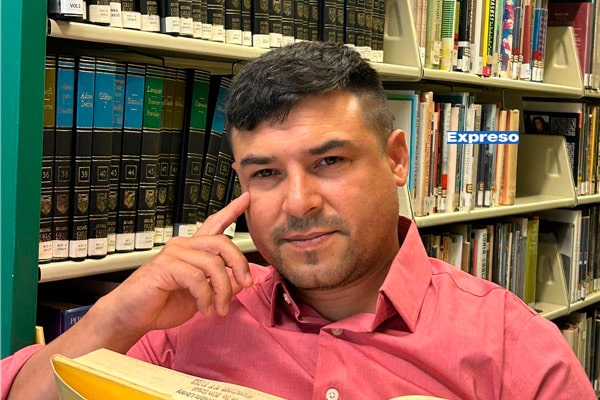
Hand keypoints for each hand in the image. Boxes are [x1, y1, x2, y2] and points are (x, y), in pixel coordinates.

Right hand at [101, 192, 252, 337]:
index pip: (214, 224)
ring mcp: (173, 254)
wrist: (130, 316)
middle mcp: (183, 246)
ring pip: (213, 264)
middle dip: (239, 264)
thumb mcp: (201, 296)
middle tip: (245, 284)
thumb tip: (242, 281)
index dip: (231, 211)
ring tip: (219, 309)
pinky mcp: (165, 266)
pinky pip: (197, 279)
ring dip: (222, 291)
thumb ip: (220, 286)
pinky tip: (204, 310)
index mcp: (192, 250)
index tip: (247, 198)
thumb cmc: (161, 304)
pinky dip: (206, 298)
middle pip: (222, 243)